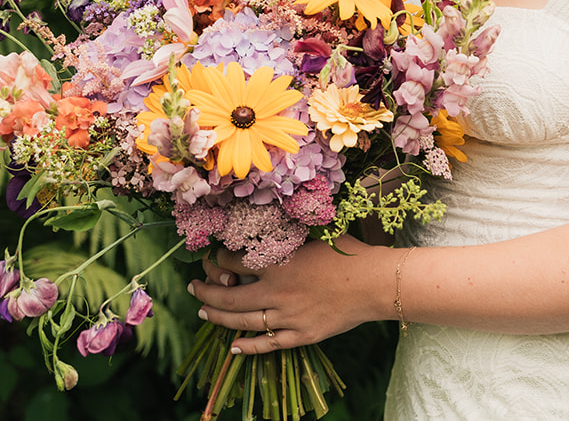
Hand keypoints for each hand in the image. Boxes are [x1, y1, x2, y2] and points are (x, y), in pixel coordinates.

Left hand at [189, 235, 386, 354]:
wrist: (374, 282)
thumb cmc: (347, 252)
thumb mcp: (313, 234)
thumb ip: (286, 232)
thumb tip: (263, 222)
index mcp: (278, 264)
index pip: (233, 262)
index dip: (218, 260)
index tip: (213, 258)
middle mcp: (277, 292)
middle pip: (229, 295)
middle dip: (206, 291)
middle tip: (193, 288)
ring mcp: (288, 317)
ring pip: (242, 321)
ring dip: (218, 316)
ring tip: (204, 311)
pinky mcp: (302, 335)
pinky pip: (268, 344)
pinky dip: (248, 347)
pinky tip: (233, 347)